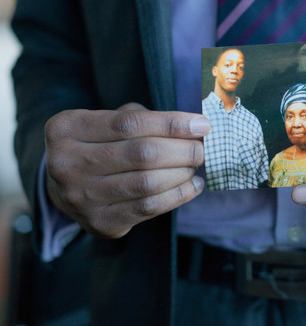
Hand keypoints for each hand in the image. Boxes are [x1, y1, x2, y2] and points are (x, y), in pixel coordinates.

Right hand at [44, 103, 209, 237]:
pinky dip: (178, 195)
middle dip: (182, 150)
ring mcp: (80, 197)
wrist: (66, 186)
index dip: (172, 124)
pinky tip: (193, 184)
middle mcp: (67, 163)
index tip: (202, 125)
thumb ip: (144, 119)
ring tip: (196, 165)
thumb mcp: (108, 121)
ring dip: (182, 172)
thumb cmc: (99, 144)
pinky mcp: (99, 223)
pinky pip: (148, 208)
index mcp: (67, 128)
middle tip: (202, 148)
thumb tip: (193, 127)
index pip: (130, 123)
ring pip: (147, 183)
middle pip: (141, 154)